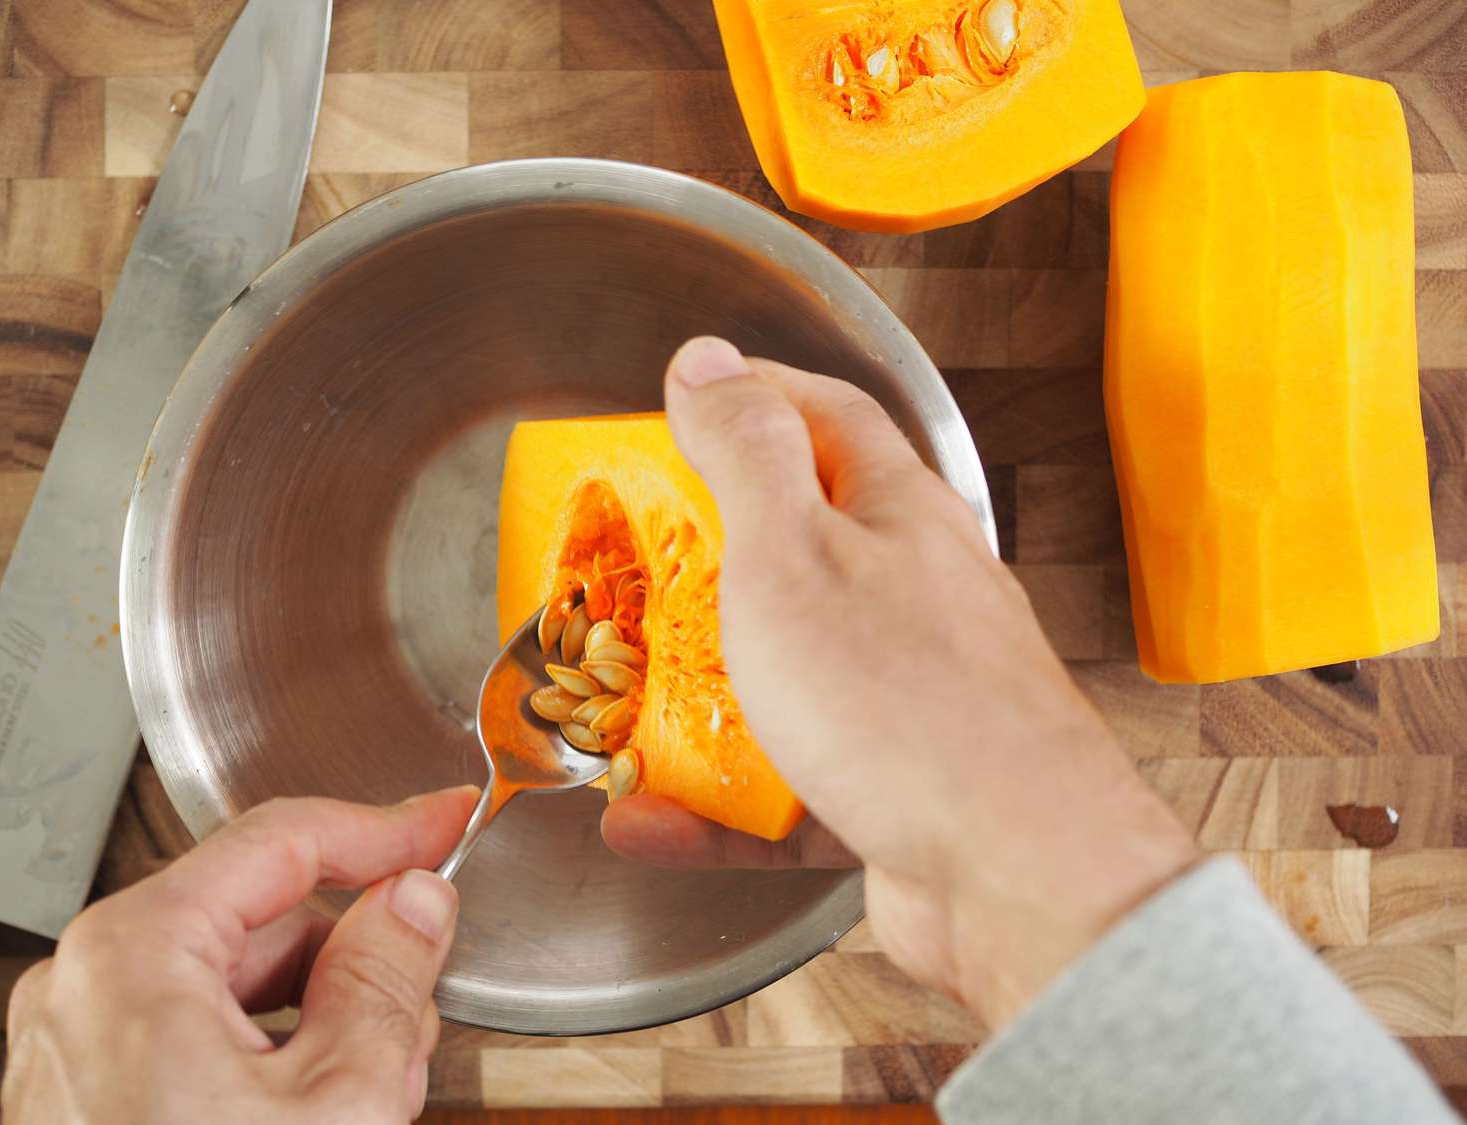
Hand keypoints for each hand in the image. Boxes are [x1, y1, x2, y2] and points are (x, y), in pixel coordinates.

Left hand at [3, 788, 475, 1124]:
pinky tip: (322, 1111)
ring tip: (369, 1092)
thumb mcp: (341, 1102)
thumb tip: (416, 901)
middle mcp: (91, 984)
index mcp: (137, 955)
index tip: (449, 821)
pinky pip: (204, 1030)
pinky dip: (278, 1056)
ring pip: (242, 979)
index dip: (387, 828)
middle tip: (415, 1020)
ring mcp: (83, 1040)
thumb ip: (388, 976)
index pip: (285, 842)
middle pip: (266, 918)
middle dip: (356, 960)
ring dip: (327, 1018)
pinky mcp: (92, 1090)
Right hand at [603, 337, 1198, 1028]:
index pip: (826, 419)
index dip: (753, 397)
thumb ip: (749, 454)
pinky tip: (650, 822)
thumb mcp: (796, 551)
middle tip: (631, 566)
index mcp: (899, 515)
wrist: (1016, 875)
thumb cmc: (908, 699)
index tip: (683, 401)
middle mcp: (914, 597)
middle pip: (800, 553)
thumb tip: (709, 361)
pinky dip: (715, 806)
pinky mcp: (892, 793)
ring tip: (622, 705)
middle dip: (705, 559)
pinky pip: (784, 789)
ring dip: (696, 697)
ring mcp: (907, 699)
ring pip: (785, 681)